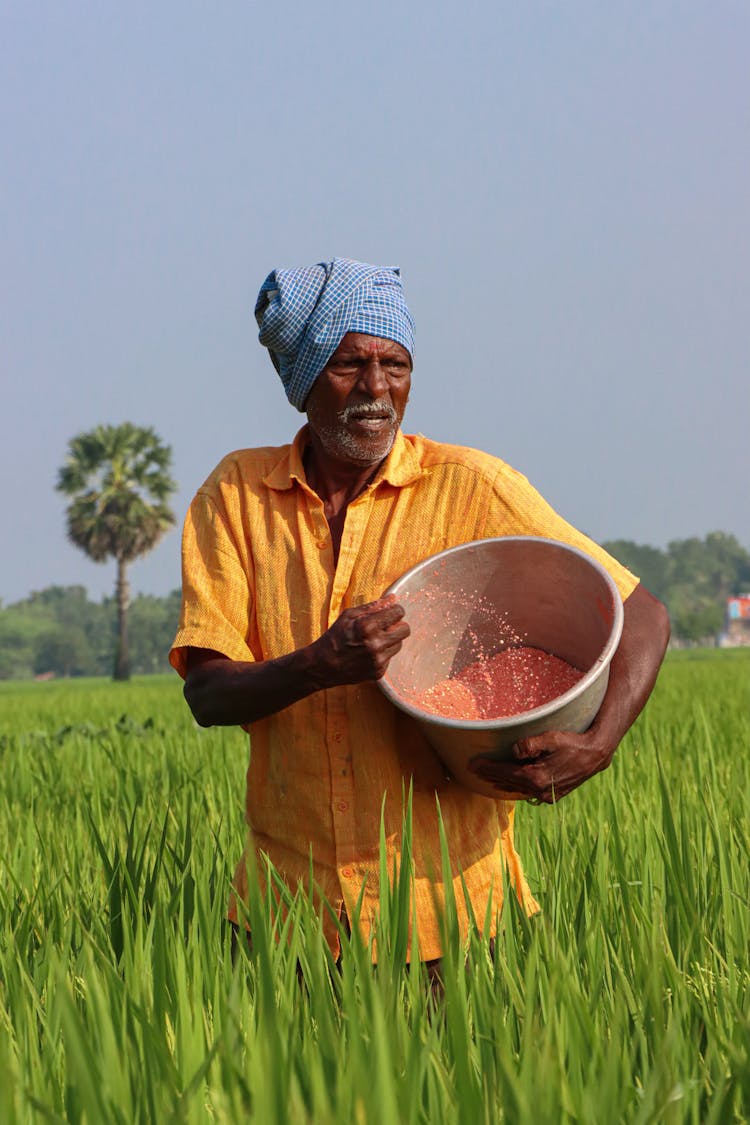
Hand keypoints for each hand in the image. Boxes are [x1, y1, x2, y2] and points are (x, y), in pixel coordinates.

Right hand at [315, 596, 410, 685]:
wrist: (324, 665)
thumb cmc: (335, 637)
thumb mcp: (349, 615)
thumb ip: (372, 607)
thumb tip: (391, 599)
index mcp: (367, 626)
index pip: (398, 613)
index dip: (395, 610)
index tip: (391, 612)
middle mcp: (375, 644)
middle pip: (405, 630)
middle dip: (397, 625)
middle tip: (387, 626)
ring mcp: (378, 660)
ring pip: (399, 644)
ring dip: (390, 640)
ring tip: (374, 640)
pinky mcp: (379, 672)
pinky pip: (390, 658)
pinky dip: (383, 654)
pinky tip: (368, 653)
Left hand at [468, 728, 610, 803]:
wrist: (595, 755)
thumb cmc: (572, 743)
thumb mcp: (550, 738)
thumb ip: (529, 745)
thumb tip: (513, 751)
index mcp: (537, 777)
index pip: (505, 773)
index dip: (487, 768)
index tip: (472, 764)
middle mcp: (540, 790)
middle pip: (508, 782)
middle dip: (491, 776)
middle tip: (474, 770)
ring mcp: (546, 795)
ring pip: (517, 789)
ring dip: (502, 783)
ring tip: (487, 777)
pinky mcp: (552, 795)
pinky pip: (528, 792)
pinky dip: (516, 787)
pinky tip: (508, 784)